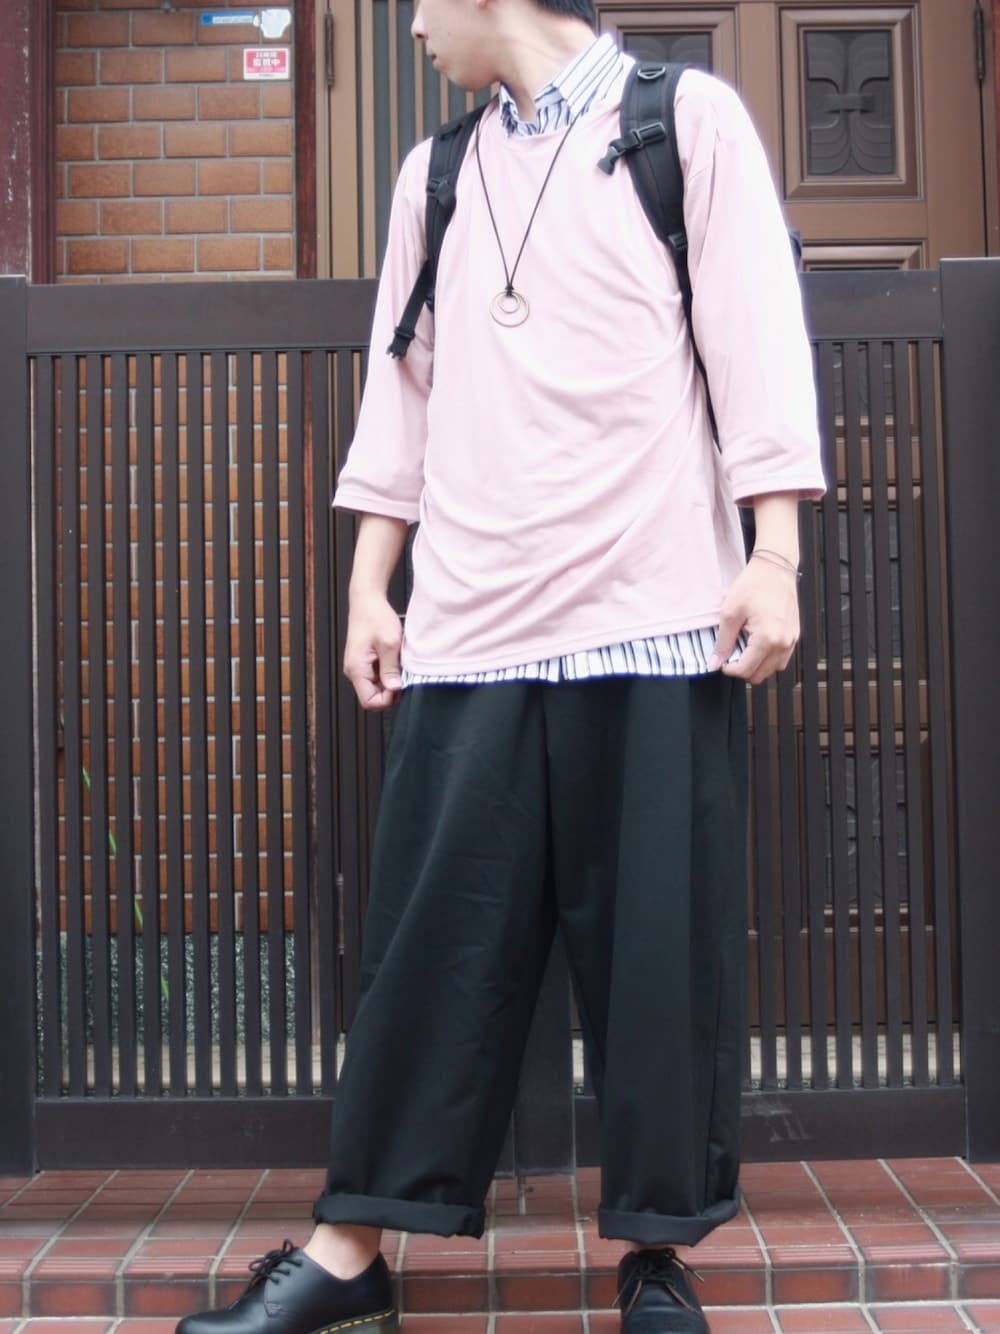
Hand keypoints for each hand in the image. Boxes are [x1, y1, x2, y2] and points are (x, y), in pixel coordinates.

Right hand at [343, 594, 403, 709]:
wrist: (367, 599)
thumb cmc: (375, 616)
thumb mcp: (389, 644)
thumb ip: (391, 669)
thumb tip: (395, 689)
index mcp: (357, 669)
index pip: (370, 702)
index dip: (388, 698)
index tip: (401, 685)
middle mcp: (354, 671)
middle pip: (373, 696)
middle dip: (391, 690)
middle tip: (403, 673)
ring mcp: (359, 666)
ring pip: (377, 686)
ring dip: (391, 679)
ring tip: (398, 662)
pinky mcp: (364, 661)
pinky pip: (377, 675)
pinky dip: (388, 671)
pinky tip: (394, 658)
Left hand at [710, 556, 799, 684]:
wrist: (775, 568)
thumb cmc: (752, 586)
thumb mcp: (730, 613)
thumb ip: (723, 642)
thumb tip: (715, 663)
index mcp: (768, 638)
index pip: (746, 670)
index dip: (729, 669)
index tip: (721, 661)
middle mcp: (784, 643)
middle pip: (759, 675)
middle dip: (742, 669)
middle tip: (730, 653)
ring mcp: (792, 640)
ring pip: (772, 670)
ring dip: (756, 665)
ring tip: (743, 648)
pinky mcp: (795, 635)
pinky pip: (781, 658)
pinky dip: (767, 658)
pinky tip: (756, 644)